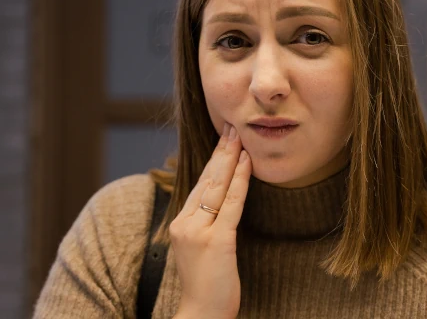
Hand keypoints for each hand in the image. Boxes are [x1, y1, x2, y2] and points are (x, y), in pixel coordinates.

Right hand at [169, 123, 250, 318]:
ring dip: (230, 158)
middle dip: (221, 151)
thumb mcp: (200, 248)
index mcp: (180, 223)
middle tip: (231, 126)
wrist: (201, 314)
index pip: (199, 184)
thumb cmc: (206, 284)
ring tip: (239, 136)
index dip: (213, 160)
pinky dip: (240, 181)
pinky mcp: (216, 241)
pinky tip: (247, 163)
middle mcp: (184, 223)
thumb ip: (205, 223)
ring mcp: (198, 232)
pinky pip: (231, 204)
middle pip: (206, 179)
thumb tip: (220, 201)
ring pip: (217, 187)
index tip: (223, 139)